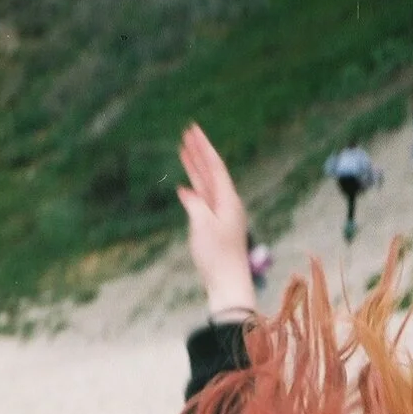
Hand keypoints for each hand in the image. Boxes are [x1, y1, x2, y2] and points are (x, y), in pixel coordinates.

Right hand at [177, 124, 256, 319]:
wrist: (228, 283)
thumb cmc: (217, 256)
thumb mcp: (202, 225)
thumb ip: (195, 204)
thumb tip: (187, 193)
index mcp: (228, 199)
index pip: (215, 166)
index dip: (203, 147)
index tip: (193, 130)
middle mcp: (227, 204)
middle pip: (211, 172)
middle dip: (199, 153)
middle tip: (187, 133)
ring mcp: (221, 215)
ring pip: (206, 186)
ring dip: (195, 170)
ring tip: (184, 152)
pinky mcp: (215, 227)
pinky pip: (204, 203)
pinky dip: (194, 192)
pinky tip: (185, 187)